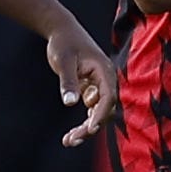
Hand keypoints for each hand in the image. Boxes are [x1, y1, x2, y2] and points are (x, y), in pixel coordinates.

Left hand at [44, 16, 115, 145]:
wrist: (62, 30)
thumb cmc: (64, 42)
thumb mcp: (64, 61)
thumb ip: (68, 81)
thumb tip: (70, 103)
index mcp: (105, 71)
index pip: (108, 97)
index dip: (101, 114)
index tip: (89, 128)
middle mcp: (105, 80)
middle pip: (104, 109)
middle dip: (90, 126)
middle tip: (72, 140)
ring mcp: (99, 86)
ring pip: (97, 113)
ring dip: (86, 128)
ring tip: (68, 141)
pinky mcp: (90, 89)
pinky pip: (90, 110)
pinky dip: (82, 122)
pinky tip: (70, 135)